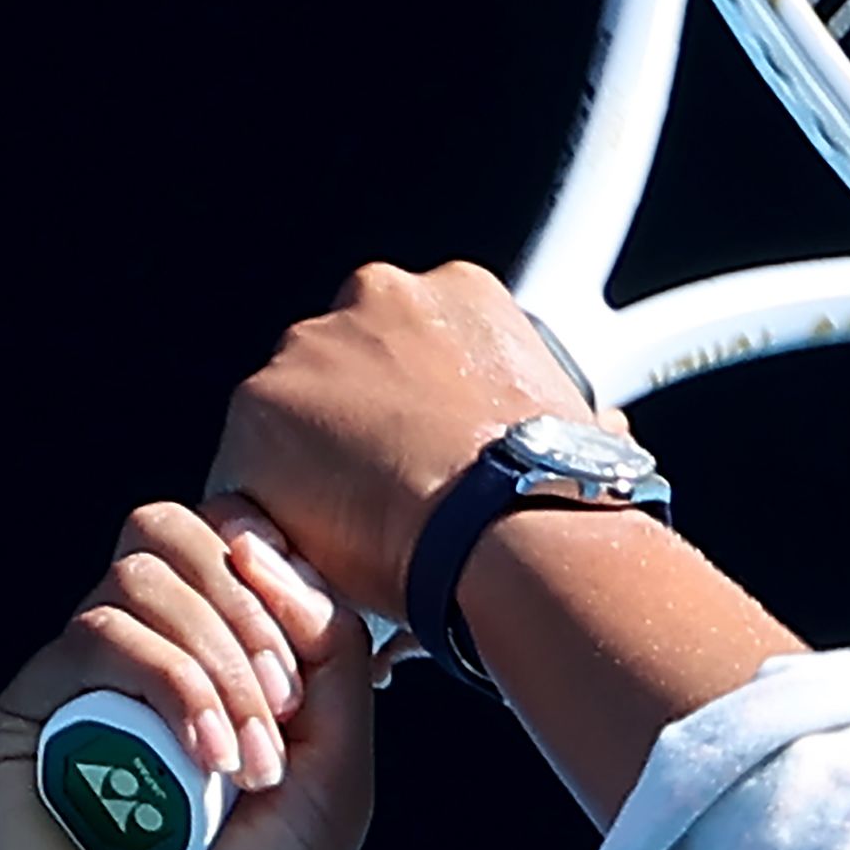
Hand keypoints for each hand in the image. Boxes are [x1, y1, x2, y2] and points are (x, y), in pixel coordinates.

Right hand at [0, 498, 375, 849]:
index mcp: (213, 673)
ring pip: (142, 576)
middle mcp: (138, 670)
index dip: (280, 577)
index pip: (233, 549)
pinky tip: (205, 761)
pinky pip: (96, 635)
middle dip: (252, 610)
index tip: (312, 678)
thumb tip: (265, 550)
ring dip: (220, 658)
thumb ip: (328, 657)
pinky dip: (172, 682)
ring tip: (249, 765)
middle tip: (283, 716)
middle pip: (178, 534)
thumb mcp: (335, 781)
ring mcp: (76, 691)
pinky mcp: (21, 721)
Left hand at [206, 261, 613, 620]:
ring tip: (358, 541)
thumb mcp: (582, 424)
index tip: (426, 455)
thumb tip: (602, 432)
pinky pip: (247, 470)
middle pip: (345, 369)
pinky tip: (320, 556)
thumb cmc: (559, 489)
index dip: (414, 409)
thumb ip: (552, 410)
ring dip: (314, 471)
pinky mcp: (261, 406)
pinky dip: (273, 515)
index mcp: (460, 293)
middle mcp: (378, 298)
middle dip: (360, 430)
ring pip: (291, 417)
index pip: (412, 346)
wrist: (512, 525)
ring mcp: (314, 346)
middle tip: (393, 502)